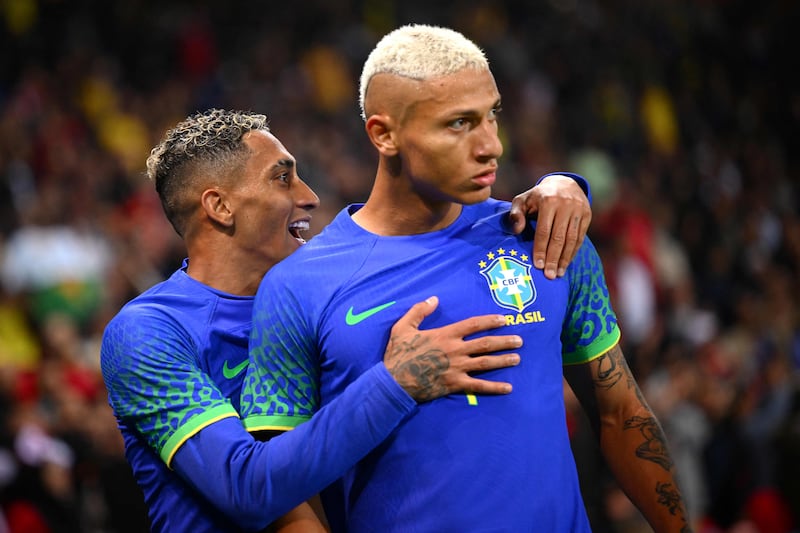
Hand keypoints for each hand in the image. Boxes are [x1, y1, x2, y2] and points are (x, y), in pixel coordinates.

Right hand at [382, 296, 520, 402]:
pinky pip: (479, 386)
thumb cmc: (398, 354)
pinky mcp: (455, 384)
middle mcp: (455, 350)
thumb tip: (434, 298)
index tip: (504, 320)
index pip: (473, 324)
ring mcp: (457, 368)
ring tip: (517, 358)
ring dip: (503, 360)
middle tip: (519, 340)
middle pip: (486, 343)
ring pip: (486, 363)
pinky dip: (494, 387)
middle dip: (504, 341)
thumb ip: (419, 310)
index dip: (490, 321)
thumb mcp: (403, 326)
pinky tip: (508, 388)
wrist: (394, 381)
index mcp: (445, 334)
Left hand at [508, 174, 591, 278]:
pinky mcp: (587, 214)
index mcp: (548, 201)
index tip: (538, 265)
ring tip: (558, 273)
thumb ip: (516, 214)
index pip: (544, 230)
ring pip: (572, 239)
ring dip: (565, 258)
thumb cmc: (537, 197)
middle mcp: (566, 205)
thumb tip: (517, 230)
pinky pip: (580, 237)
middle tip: (549, 276)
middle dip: (554, 258)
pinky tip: (566, 263)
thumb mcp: (523, 200)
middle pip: (559, 237)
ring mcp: (579, 209)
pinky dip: (573, 252)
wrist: (564, 183)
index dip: (540, 249)